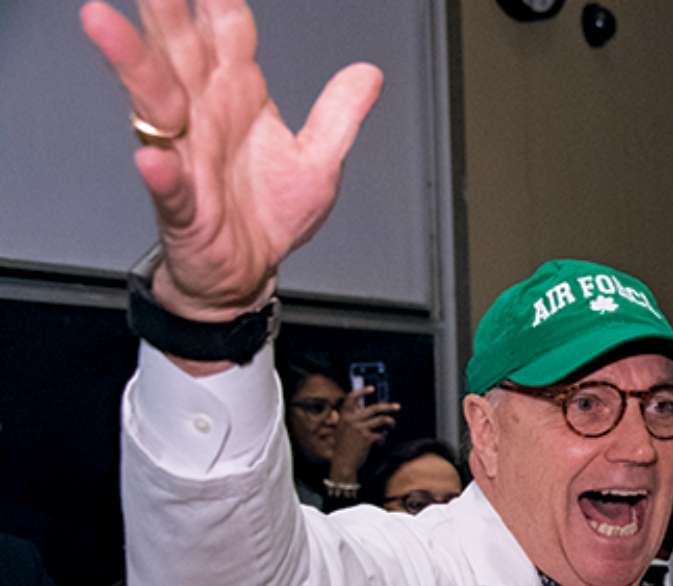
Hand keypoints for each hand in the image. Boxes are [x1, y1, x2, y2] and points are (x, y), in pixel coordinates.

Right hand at [80, 0, 382, 322]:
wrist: (246, 274)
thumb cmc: (268, 216)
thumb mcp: (319, 162)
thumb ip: (340, 114)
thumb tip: (368, 74)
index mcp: (237, 98)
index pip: (228, 34)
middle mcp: (203, 116)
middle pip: (178, 50)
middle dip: (164, 10)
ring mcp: (186, 155)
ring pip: (153, 101)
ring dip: (132, 63)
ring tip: (106, 24)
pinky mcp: (181, 205)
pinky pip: (168, 184)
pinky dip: (161, 172)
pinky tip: (154, 157)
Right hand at [327, 387, 399, 482]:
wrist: (343, 463)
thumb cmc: (344, 447)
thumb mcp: (344, 430)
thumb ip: (353, 420)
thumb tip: (370, 413)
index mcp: (344, 417)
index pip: (351, 399)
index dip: (361, 392)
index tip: (371, 388)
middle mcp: (352, 420)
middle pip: (374, 408)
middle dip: (388, 407)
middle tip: (397, 407)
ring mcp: (360, 429)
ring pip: (382, 420)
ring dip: (390, 423)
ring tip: (392, 425)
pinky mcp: (367, 438)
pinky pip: (381, 435)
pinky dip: (383, 438)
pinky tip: (380, 443)